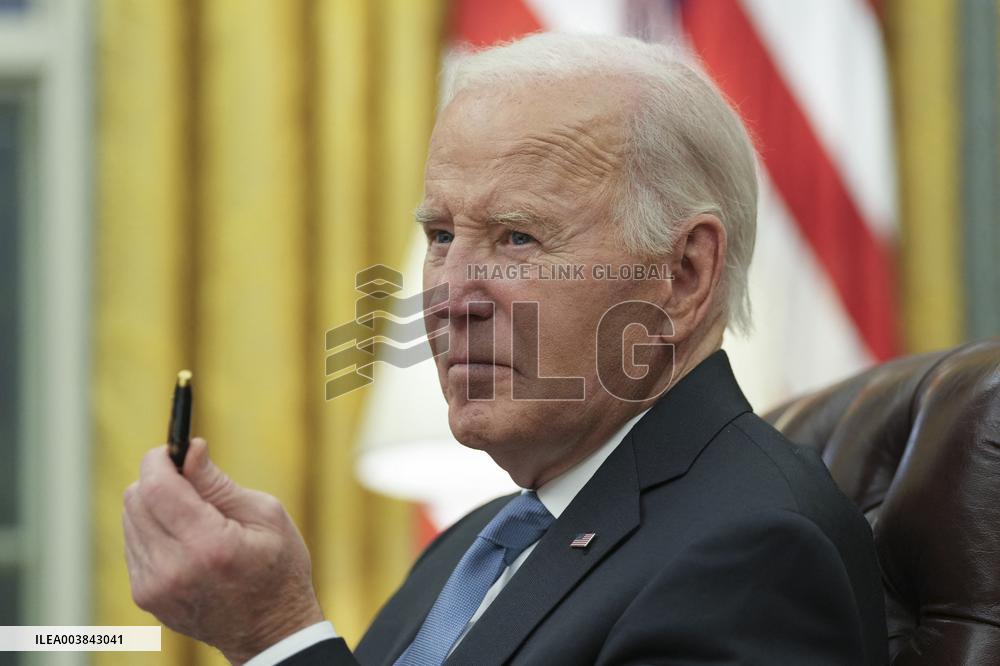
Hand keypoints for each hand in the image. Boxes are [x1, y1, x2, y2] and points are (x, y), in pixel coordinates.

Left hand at [123, 438, 323, 663]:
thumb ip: (217, 482)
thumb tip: (189, 449)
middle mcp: (172, 569)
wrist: (270, 631)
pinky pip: (134, 543)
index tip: (173, 450)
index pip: (156, 487)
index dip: (160, 460)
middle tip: (192, 483)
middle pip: (136, 500)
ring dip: (156, 506)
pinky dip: (154, 531)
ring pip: (131, 519)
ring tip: (195, 518)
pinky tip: (185, 540)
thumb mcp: (264, 515)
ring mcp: (154, 587)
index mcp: (208, 546)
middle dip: (159, 480)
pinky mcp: (145, 596)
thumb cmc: (278, 568)